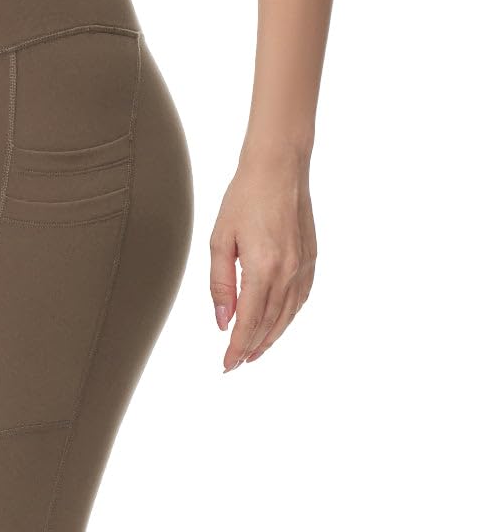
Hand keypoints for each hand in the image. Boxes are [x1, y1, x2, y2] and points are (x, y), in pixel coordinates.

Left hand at [209, 148, 316, 371]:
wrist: (280, 167)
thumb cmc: (244, 198)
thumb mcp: (220, 241)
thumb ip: (220, 284)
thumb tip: (222, 321)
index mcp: (263, 268)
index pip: (248, 322)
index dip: (236, 348)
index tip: (226, 365)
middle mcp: (287, 271)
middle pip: (269, 324)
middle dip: (251, 348)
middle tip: (235, 364)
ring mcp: (303, 265)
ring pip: (287, 316)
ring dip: (270, 338)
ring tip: (254, 352)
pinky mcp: (311, 258)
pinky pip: (301, 298)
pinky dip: (288, 317)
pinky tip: (278, 324)